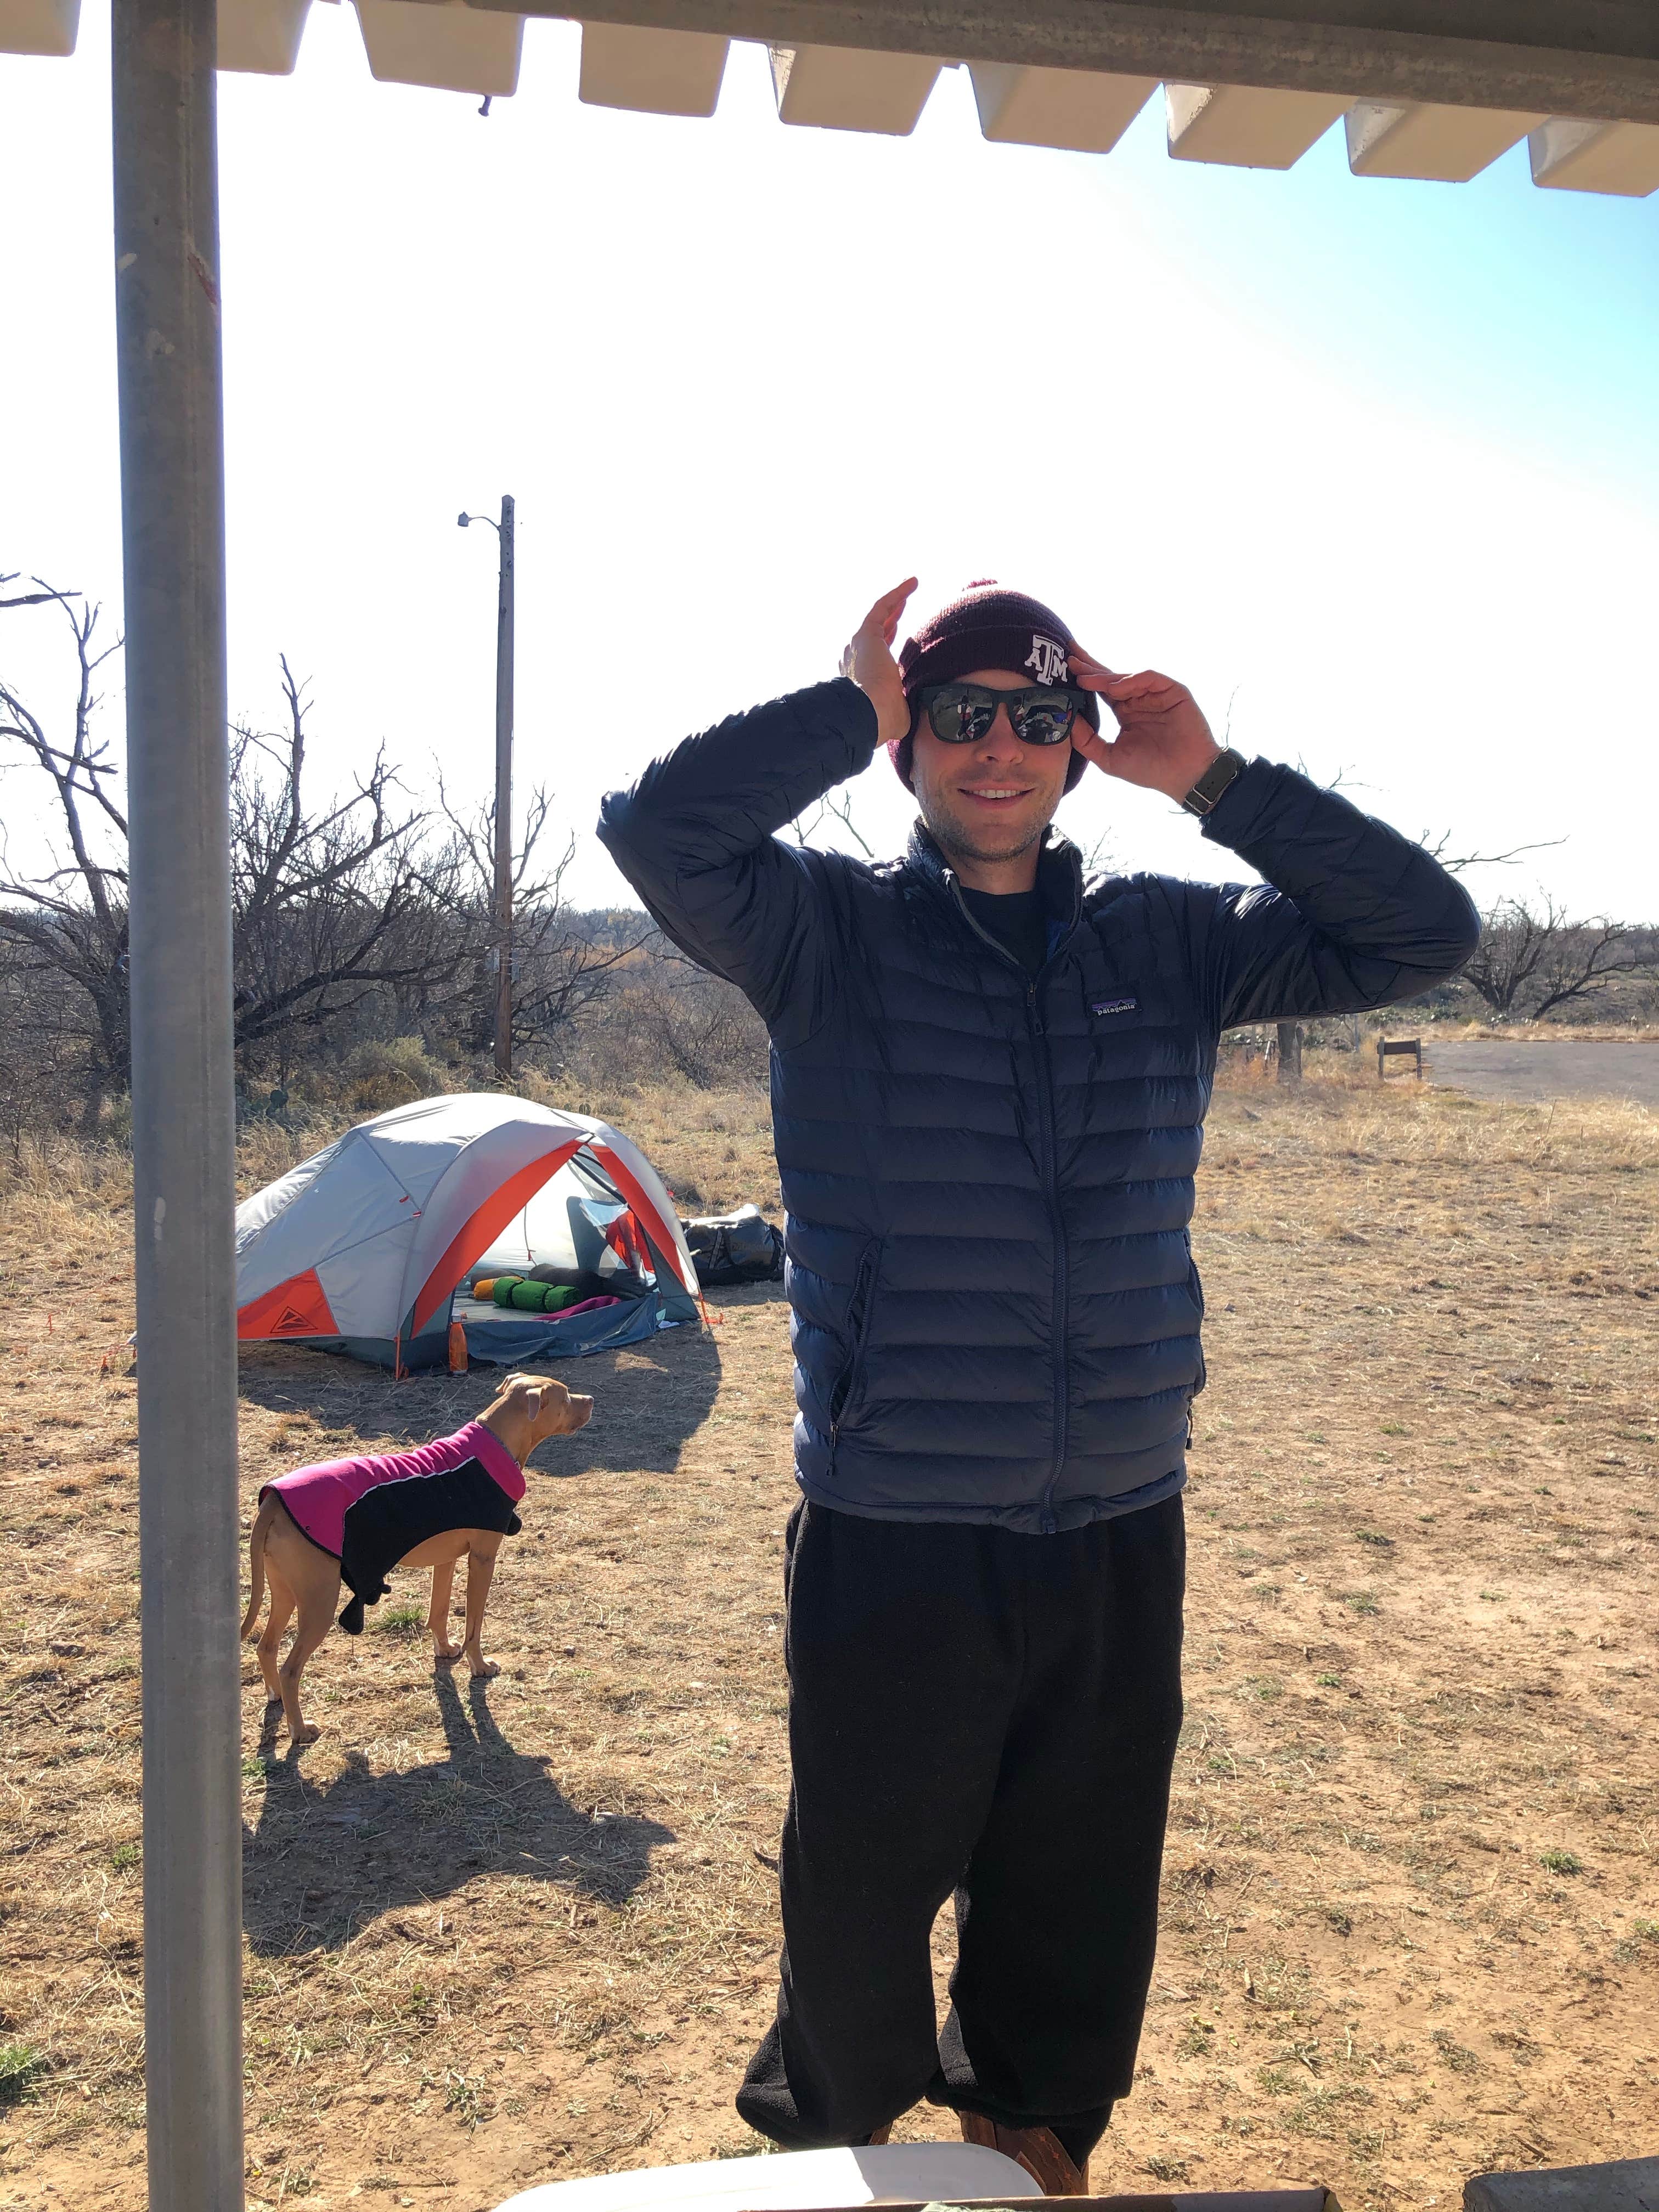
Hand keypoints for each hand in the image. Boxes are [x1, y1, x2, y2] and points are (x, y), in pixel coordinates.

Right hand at [840, 579, 916, 749]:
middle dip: (889, 619)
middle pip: (876, 633)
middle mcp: (855, 658)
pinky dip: (898, 594)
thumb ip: (904, 708)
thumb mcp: (898, 713)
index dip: (887, 642)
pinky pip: (883, 606)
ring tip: (909, 589)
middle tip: (901, 608)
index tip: (897, 635)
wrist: (869, 713)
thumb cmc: (883, 719)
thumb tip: (917, 715)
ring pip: (880, 617)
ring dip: (895, 603)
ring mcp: (859, 645)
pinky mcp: (867, 633)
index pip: (875, 655)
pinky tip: (913, 583)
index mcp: (862, 678)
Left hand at [1067, 646, 1221, 803]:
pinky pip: (1149, 678)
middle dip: (1089, 666)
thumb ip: (1086, 740)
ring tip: (1084, 678)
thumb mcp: (1109, 758)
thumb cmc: (1150, 770)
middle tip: (1069, 654)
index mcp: (1125, 712)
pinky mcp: (1172, 691)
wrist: (1184, 776)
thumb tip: (1064, 721)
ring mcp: (1155, 694)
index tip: (1063, 671)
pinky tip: (1114, 687)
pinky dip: (1132, 680)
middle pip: (1110, 678)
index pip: (1100, 690)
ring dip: (1105, 677)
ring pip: (1127, 677)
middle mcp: (1138, 700)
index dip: (1084, 679)